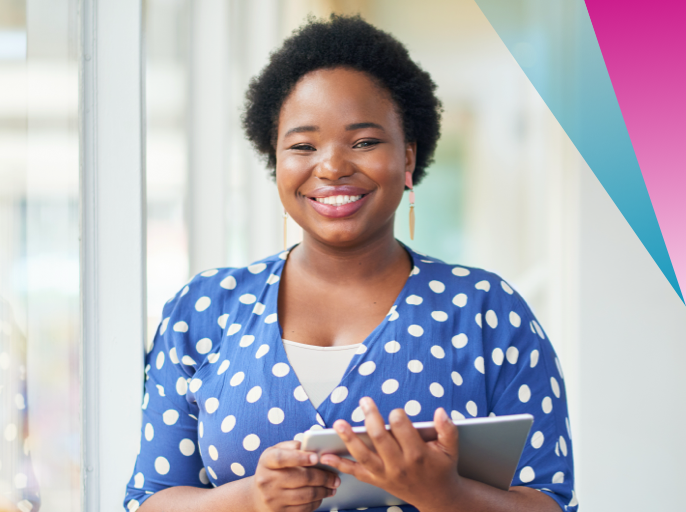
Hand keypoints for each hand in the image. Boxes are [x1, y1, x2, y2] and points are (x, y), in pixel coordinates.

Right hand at [252, 440, 340, 511]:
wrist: (260, 494)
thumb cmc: (274, 468)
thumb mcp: (277, 452)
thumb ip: (293, 446)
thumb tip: (312, 446)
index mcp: (267, 461)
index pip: (282, 458)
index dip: (300, 457)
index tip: (316, 457)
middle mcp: (267, 480)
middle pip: (301, 478)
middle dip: (323, 477)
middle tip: (335, 477)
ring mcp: (273, 498)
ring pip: (306, 495)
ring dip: (324, 490)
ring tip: (333, 486)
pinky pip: (304, 508)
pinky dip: (317, 501)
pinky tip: (322, 495)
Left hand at [319, 397, 461, 510]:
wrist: (437, 498)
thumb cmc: (443, 468)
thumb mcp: (451, 449)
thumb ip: (448, 429)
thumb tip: (440, 412)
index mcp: (417, 454)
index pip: (401, 428)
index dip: (397, 415)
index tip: (396, 411)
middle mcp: (399, 465)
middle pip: (380, 438)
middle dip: (371, 417)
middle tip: (365, 402)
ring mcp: (386, 474)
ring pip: (364, 455)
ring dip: (349, 438)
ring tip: (339, 424)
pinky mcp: (377, 480)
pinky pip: (356, 472)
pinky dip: (340, 465)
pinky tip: (326, 456)